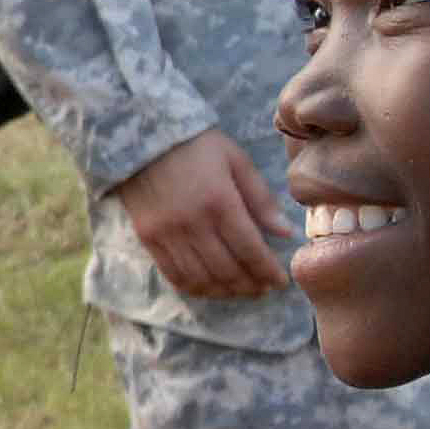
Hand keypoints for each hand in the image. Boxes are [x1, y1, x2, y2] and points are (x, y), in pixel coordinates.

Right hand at [111, 130, 293, 298]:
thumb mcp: (236, 160)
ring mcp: (168, 233)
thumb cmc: (197, 145)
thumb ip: (261, 198)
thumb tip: (285, 233)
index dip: (268, 271)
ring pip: (201, 278)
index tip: (281, 281)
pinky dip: (195, 288)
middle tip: (264, 288)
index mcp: (220, 202)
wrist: (144, 137)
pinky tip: (210, 288)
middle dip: (251, 285)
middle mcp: (193, 223)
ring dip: (225, 291)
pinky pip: (174, 275)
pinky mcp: (148, 238)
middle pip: (227, 269)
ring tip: (241, 291)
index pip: (250, 250)